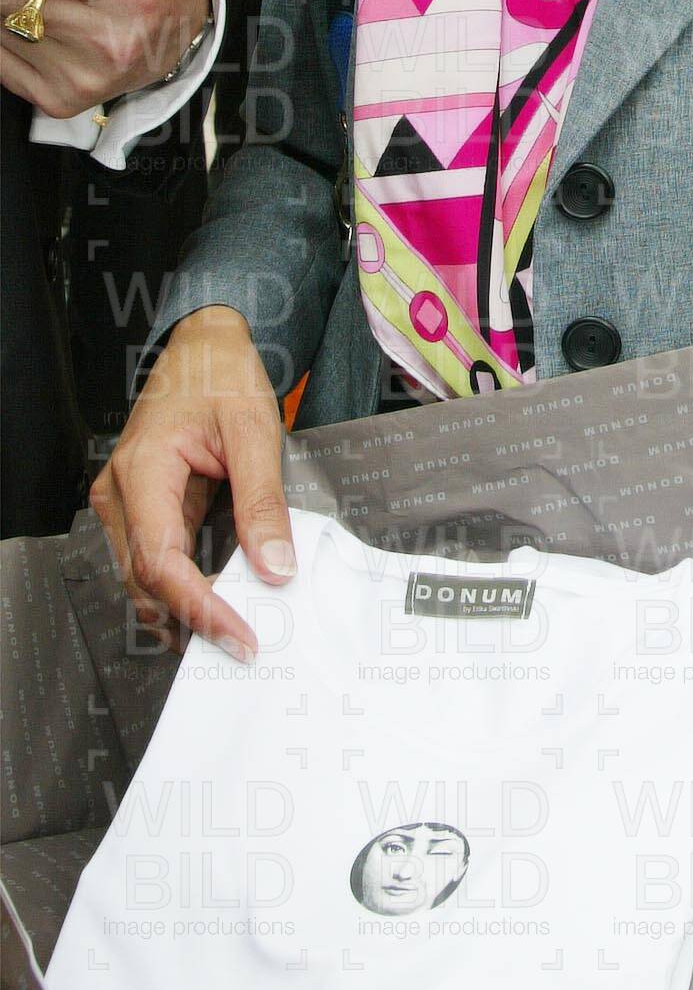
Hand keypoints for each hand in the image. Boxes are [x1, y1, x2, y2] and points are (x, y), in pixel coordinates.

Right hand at [90, 307, 291, 659]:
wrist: (204, 344)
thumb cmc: (222, 375)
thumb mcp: (254, 431)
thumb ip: (263, 502)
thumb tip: (276, 567)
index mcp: (142, 470)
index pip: (161, 562)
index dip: (199, 607)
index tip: (239, 635)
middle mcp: (121, 491)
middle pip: (147, 580)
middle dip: (192, 619)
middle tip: (245, 645)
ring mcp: (126, 501)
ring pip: (147, 576)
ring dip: (186, 609)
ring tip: (234, 632)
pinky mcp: (142, 505)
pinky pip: (157, 557)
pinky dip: (185, 585)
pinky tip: (218, 602)